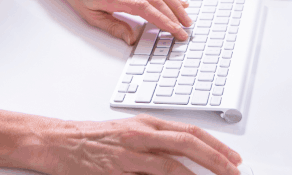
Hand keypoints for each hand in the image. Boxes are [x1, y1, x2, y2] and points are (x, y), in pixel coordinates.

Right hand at [35, 115, 242, 174]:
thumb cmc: (92, 138)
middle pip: (187, 145)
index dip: (216, 145)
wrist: (57, 141)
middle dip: (216, 160)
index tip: (233, 159)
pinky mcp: (115, 172)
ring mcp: (128, 155)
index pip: (190, 132)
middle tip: (234, 173)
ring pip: (171, 166)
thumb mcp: (128, 132)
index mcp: (145, 123)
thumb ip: (155, 141)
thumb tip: (186, 156)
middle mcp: (140, 135)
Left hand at [38, 0, 192, 41]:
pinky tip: (178, 1)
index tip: (175, 32)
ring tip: (187, 18)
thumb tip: (130, 39)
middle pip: (158, 1)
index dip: (164, 21)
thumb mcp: (90, 16)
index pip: (146, 10)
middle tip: (185, 31)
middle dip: (174, 17)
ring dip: (176, 5)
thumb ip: (113, 27)